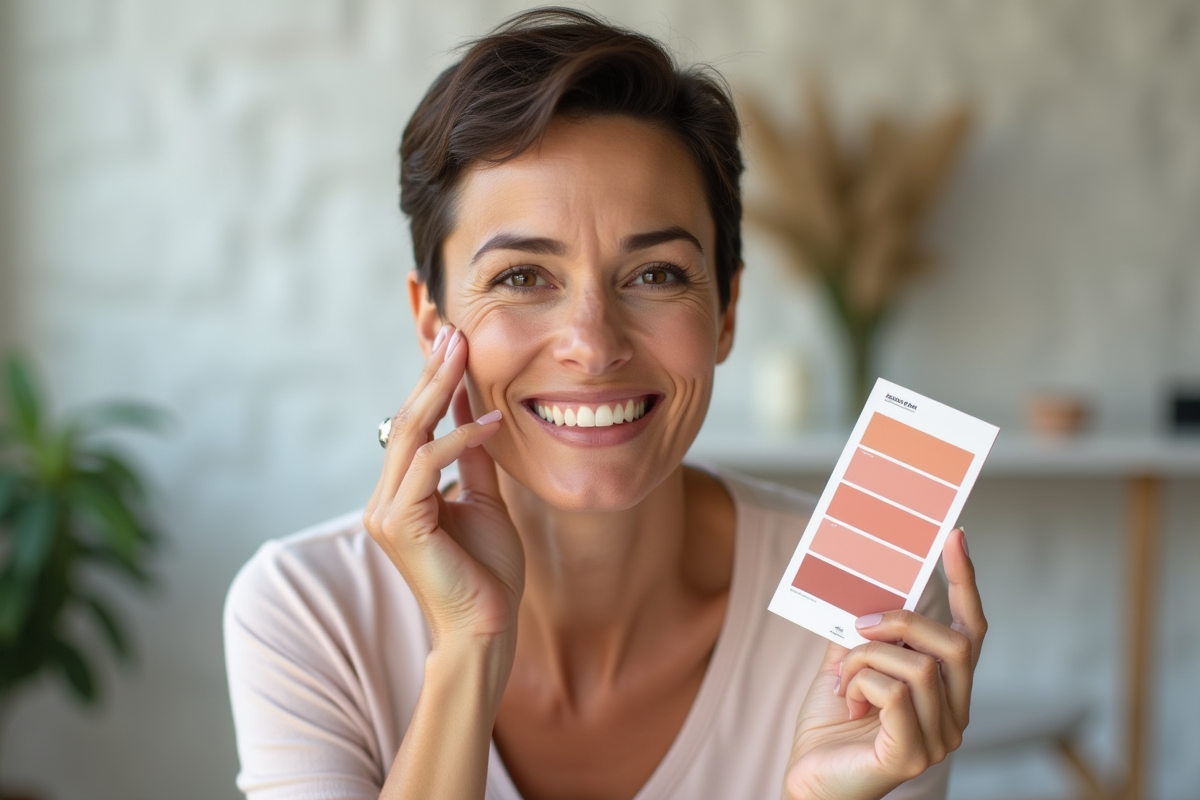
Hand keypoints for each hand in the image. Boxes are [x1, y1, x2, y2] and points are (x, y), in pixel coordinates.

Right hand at [362, 325, 524, 651]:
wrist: (487, 628)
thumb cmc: (487, 571)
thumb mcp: (483, 500)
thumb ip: (472, 459)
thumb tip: (474, 413)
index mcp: (400, 492)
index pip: (413, 425)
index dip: (430, 381)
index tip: (451, 340)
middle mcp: (384, 499)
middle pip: (406, 421)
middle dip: (431, 372)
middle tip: (454, 330)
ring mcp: (386, 511)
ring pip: (410, 435)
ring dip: (439, 390)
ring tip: (465, 353)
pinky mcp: (400, 525)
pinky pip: (428, 466)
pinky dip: (460, 440)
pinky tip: (491, 422)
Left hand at [783, 529, 984, 799]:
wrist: (808, 777)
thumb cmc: (831, 725)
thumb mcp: (847, 664)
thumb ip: (862, 631)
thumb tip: (863, 585)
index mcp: (945, 691)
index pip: (971, 633)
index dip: (966, 584)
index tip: (955, 538)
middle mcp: (954, 715)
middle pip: (956, 645)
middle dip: (904, 622)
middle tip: (861, 624)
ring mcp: (940, 739)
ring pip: (918, 667)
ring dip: (867, 659)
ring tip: (844, 679)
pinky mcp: (915, 754)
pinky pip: (896, 693)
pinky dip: (863, 685)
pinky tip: (849, 701)